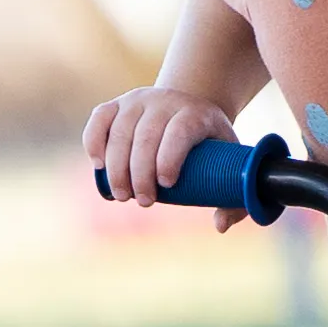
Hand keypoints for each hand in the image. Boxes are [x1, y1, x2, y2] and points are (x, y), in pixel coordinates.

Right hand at [84, 85, 243, 223]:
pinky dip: (94, 142)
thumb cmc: (210, 146)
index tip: (166, 185)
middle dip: (140, 173)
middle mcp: (166, 101)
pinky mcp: (118, 104)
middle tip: (143, 201)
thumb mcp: (230, 165)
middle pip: (146, 136)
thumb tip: (220, 226)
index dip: (170, 157)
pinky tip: (99, 166)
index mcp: (196, 113)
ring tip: (122, 195)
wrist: (188, 109)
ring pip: (120, 131)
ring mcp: (138, 100)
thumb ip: (233, 199)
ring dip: (117, 167)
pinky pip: (99, 118)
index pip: (180, 131)